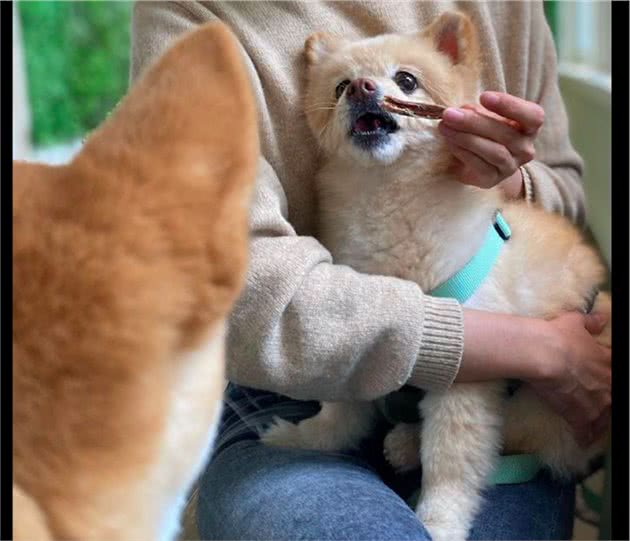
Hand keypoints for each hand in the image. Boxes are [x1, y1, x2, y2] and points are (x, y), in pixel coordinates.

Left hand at [438, 91, 544, 196]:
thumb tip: (462, 110)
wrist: (479, 164)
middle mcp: (525, 148)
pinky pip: (479, 165)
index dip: (509, 105)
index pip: (532, 116)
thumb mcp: (485, 117)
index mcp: (530, 127)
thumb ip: (477, 112)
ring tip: (444, 127)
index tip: (483, 97)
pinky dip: (462, 152)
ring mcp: (510, 166)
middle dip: (474, 122)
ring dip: (466, 138)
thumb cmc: (485, 132)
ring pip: (493, 151)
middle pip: (506, 134)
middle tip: (449, 114)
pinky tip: (449, 142)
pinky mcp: (492, 179)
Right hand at [527, 311, 610, 446]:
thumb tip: (601, 318)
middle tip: (600, 408)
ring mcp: (595, 403)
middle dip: (607, 405)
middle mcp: (606, 385)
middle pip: (612, 400)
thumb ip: (590, 322)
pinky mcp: (579, 416)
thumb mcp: (574, 322)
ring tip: (593, 429)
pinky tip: (581, 442)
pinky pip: (584, 431)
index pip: (615, 374)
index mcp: (607, 362)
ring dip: (598, 424)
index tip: (606, 383)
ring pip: (602, 419)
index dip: (610, 379)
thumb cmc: (558, 335)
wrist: (543, 353)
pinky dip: (583, 437)